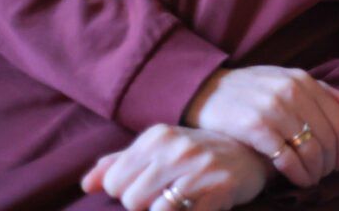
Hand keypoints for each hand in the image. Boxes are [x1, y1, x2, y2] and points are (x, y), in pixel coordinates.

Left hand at [80, 125, 268, 210]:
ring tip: (181, 202)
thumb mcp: (159, 151)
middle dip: (144, 205)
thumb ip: (120, 164)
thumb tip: (86, 185)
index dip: (127, 192)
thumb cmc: (198, 155)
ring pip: (152, 209)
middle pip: (131, 198)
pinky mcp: (217, 189)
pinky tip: (195, 207)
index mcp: (158, 135)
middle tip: (168, 197)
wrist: (252, 154)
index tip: (150, 188)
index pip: (115, 180)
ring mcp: (198, 167)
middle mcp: (177, 147)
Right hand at [182, 66, 338, 188]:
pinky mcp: (255, 128)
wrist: (205, 89)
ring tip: (312, 179)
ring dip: (315, 171)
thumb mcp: (284, 78)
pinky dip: (297, 174)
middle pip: (327, 138)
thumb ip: (319, 90)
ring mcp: (274, 110)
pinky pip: (287, 158)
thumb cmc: (249, 88)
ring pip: (310, 150)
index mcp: (303, 81)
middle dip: (330, 162)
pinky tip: (297, 180)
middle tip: (325, 174)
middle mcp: (292, 93)